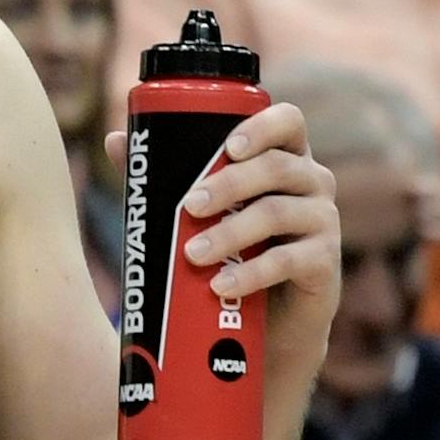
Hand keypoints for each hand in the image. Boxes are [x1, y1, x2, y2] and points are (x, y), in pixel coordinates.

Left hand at [108, 104, 340, 367]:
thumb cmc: (234, 247)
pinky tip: (222, 285)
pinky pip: (289, 261)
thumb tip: (114, 140)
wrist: (269, 319)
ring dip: (231, 232)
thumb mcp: (202, 210)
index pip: (289, 121)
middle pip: (277, 166)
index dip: (262, 126)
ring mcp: (323, 221)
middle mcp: (312, 180)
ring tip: (193, 254)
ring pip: (279, 213)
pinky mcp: (324, 263)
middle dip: (229, 184)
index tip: (227, 146)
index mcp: (284, 156)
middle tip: (189, 206)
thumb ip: (163, 174)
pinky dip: (251, 273)